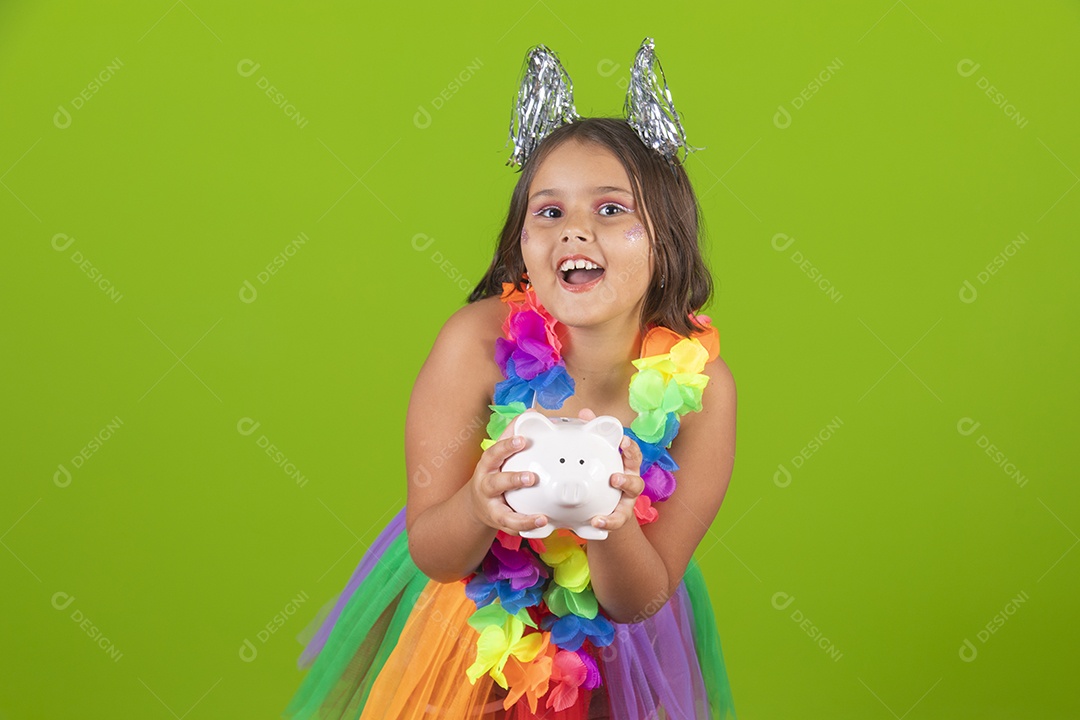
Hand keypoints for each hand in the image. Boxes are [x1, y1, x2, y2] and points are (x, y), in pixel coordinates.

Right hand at [467, 410, 547, 535]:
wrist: (475, 506)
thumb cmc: (493, 473)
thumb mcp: (498, 455)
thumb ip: (512, 434)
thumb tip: (530, 412)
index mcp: (487, 467)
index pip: (494, 453)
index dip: (506, 446)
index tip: (522, 440)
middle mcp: (486, 487)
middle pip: (496, 484)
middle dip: (513, 480)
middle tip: (532, 477)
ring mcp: (492, 508)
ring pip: (504, 516)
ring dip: (522, 517)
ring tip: (541, 517)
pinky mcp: (500, 524)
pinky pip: (513, 529)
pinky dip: (527, 530)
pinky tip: (543, 526)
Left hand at [576, 408, 644, 533]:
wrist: (600, 509)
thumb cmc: (599, 477)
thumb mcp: (596, 457)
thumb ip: (592, 436)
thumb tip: (585, 412)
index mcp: (624, 466)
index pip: (632, 455)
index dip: (630, 448)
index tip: (622, 442)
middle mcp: (629, 483)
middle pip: (637, 479)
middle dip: (628, 477)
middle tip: (615, 477)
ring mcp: (626, 501)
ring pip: (631, 499)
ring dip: (621, 498)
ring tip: (609, 498)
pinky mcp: (618, 517)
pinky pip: (616, 521)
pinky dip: (608, 521)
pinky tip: (596, 521)